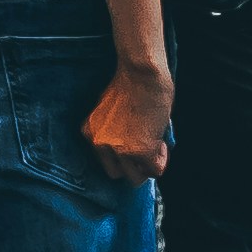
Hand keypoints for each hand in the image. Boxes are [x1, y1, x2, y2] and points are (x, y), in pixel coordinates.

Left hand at [84, 61, 171, 182]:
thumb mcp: (111, 110)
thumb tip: (129, 144)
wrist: (141, 73)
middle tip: (145, 151)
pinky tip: (161, 140)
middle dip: (132, 166)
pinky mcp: (141, 151)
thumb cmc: (130, 84)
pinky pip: (155, 169)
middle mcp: (99, 143)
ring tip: (155, 143)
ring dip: (147, 166)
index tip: (133, 143)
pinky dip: (161, 159)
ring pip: (135, 178)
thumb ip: (113, 130)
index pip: (103, 159)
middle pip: (115, 173)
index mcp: (89, 132)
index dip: (121, 154)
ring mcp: (119, 149)